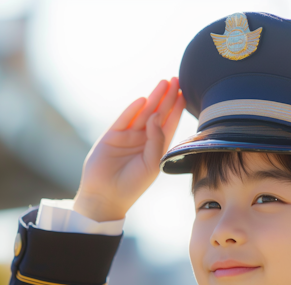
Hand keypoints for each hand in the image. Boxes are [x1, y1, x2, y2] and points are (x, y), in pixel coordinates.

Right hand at [73, 78, 185, 221]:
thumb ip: (157, 140)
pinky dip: (133, 110)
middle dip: (167, 98)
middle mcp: (142, 139)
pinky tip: (143, 100)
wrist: (106, 196)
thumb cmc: (132, 185)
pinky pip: (124, 119)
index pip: (169, 124)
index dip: (176, 109)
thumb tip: (157, 116)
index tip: (184, 93)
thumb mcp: (152, 164)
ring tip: (163, 83)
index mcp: (155, 148)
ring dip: (153, 98)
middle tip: (176, 80)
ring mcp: (127, 136)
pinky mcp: (112, 136)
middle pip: (157, 114)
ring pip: (143, 113)